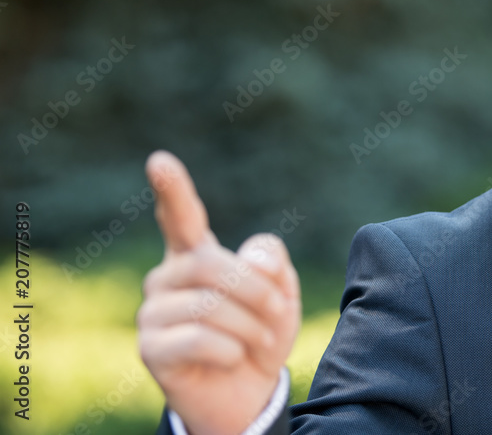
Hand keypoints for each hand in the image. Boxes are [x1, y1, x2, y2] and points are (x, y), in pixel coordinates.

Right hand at [136, 151, 300, 434]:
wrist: (248, 391)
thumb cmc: (260, 333)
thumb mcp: (281, 293)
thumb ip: (271, 263)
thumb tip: (252, 259)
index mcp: (196, 254)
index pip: (181, 216)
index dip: (173, 189)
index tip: (159, 160)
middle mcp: (167, 277)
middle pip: (211, 264)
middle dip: (256, 290)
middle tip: (278, 311)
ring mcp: (153, 312)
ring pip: (209, 306)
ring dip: (250, 326)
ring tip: (259, 341)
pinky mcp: (150, 348)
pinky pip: (199, 339)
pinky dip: (231, 350)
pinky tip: (233, 358)